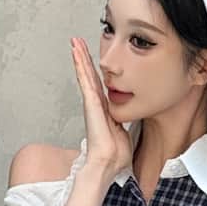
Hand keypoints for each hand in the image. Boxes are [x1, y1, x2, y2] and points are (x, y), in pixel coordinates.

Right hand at [70, 36, 132, 175]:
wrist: (108, 163)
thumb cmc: (115, 155)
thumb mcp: (126, 134)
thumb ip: (126, 124)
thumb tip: (132, 121)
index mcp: (105, 111)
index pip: (100, 86)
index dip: (96, 72)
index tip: (93, 61)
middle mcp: (96, 105)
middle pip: (90, 76)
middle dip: (84, 59)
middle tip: (78, 43)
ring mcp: (92, 103)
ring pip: (85, 75)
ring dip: (80, 57)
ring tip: (75, 42)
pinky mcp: (90, 103)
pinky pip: (85, 80)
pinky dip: (80, 66)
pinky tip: (77, 54)